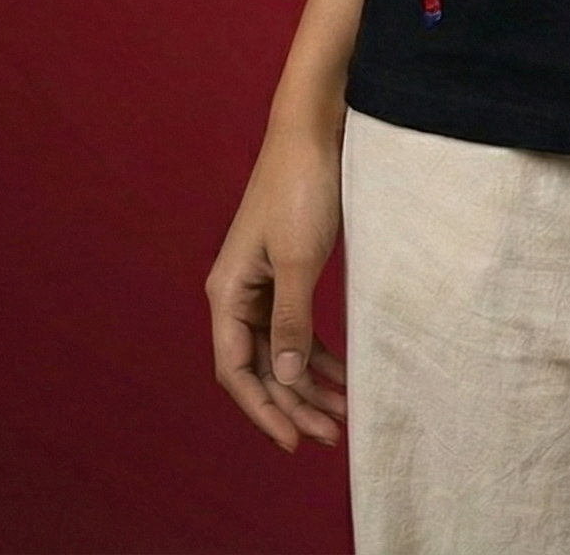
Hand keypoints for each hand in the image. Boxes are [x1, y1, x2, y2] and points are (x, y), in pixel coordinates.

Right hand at [205, 120, 349, 452]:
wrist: (314, 129)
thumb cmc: (302, 187)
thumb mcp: (299, 259)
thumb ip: (291, 321)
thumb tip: (286, 377)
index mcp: (228, 293)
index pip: (238, 370)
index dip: (264, 410)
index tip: (295, 440)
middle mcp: (238, 293)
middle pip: (260, 366)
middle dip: (292, 404)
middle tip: (330, 435)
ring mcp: (261, 282)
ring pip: (280, 349)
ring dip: (308, 382)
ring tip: (341, 414)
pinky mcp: (285, 270)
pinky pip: (295, 325)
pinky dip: (317, 351)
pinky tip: (341, 373)